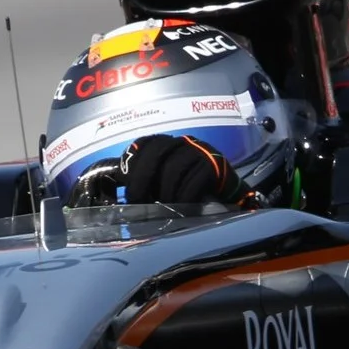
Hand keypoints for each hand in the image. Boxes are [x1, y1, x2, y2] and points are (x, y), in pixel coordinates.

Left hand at [119, 134, 244, 204]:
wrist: (225, 188)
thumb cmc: (187, 184)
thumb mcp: (165, 177)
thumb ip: (147, 179)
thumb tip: (124, 196)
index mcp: (165, 142)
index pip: (141, 144)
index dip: (130, 163)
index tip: (125, 184)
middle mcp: (179, 141)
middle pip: (154, 153)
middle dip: (141, 179)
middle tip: (137, 201)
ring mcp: (197, 150)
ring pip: (172, 169)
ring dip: (164, 193)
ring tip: (162, 208)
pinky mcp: (212, 164)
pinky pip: (192, 182)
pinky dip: (182, 198)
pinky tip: (181, 207)